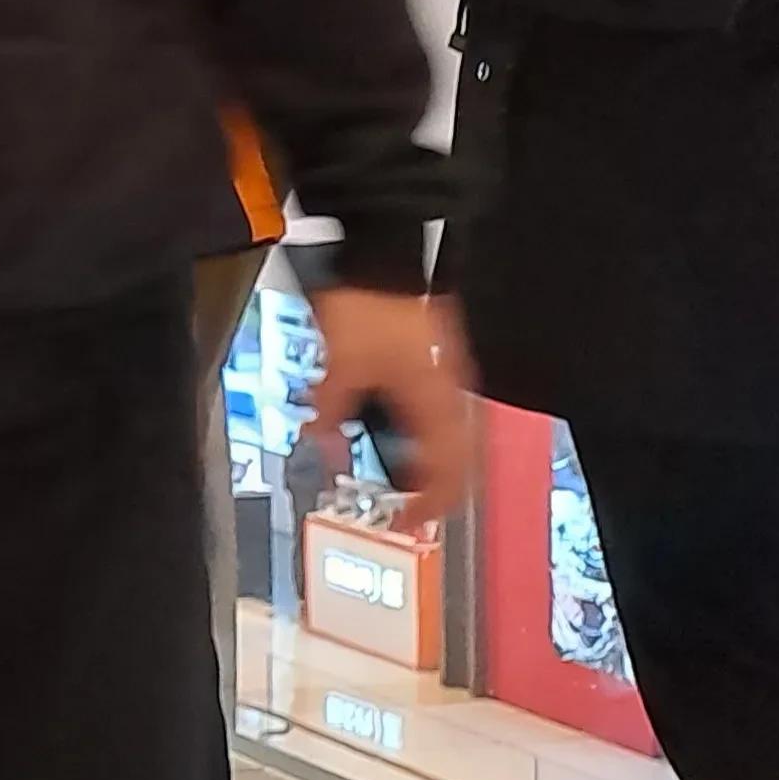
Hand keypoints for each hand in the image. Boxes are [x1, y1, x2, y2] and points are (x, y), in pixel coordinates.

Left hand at [310, 280, 477, 528]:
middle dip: (434, 488)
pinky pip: (439, 410)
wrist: (382, 256)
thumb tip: (320, 445)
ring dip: (428, 460)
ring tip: (400, 476)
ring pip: (451, 435)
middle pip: (458, 458)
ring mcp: (450, 373)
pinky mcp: (437, 359)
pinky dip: (422, 431)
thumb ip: (328, 413)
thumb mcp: (337, 367)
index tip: (410, 523)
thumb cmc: (369, 304)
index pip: (450, 472)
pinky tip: (395, 432)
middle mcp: (453, 390)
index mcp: (437, 401)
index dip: (431, 505)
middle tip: (407, 507)